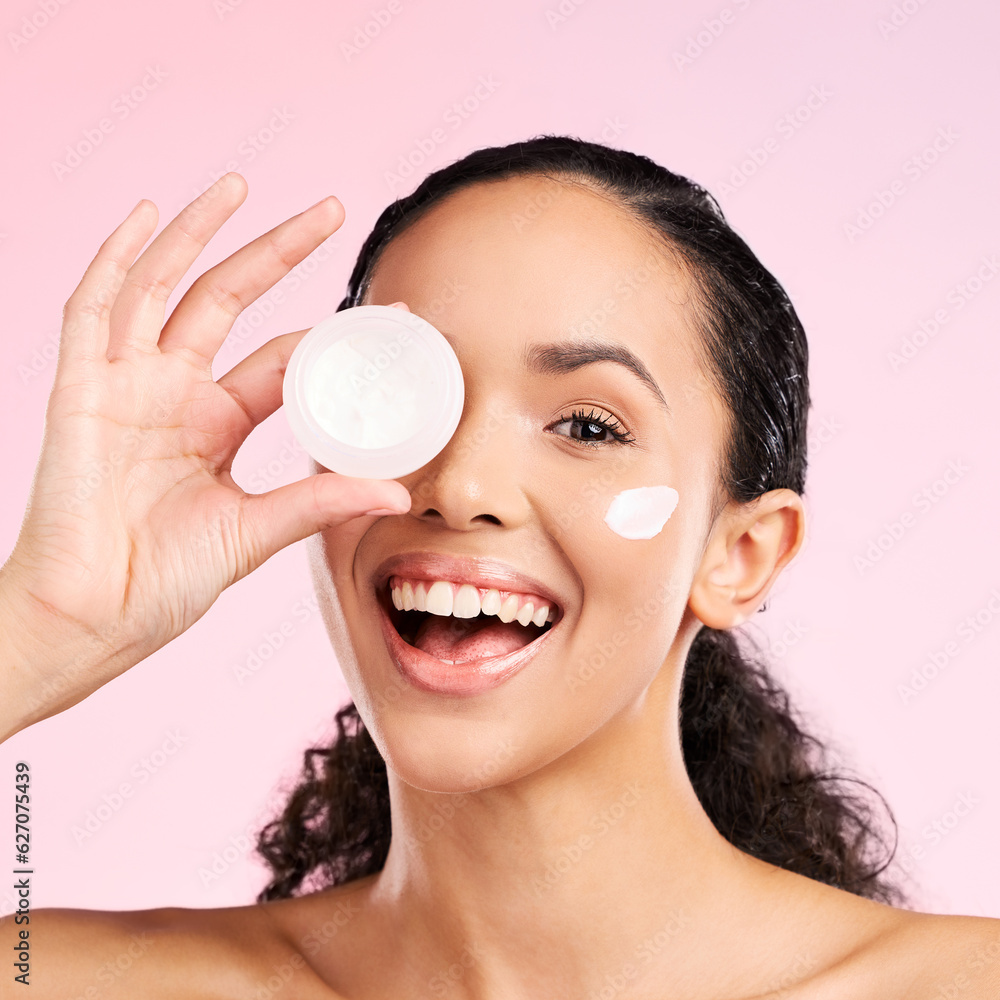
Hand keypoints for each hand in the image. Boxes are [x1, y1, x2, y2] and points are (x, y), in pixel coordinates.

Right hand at [1, 173, 410, 731]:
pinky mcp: (79, 390)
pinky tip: (147, 215)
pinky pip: (93, 309)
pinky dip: (116, 260)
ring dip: (200, 233)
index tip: (389, 312)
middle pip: (230, 301)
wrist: (92, 619)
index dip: (333, 333)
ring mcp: (125, 385)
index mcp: (216, 425)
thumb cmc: (162, 585)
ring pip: (165, 287)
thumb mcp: (254, 535)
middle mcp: (174, 393)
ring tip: (243, 183)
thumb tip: (400, 492)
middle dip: (277, 253)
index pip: (283, 358)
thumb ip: (318, 503)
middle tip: (331, 210)